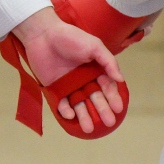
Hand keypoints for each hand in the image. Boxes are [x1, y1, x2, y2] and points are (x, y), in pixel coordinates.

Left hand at [8, 8, 127, 133]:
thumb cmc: (71, 37)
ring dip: (85, 116)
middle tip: (109, 122)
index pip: (107, 86)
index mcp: (95, 70)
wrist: (43, 35)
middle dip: (102, 110)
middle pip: (95, 98)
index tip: (118, 108)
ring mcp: (70, 85)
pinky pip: (62, 103)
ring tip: (89, 128)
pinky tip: (70, 115)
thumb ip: (108, 62)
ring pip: (79, 104)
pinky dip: (65, 110)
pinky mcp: (55, 89)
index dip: (113, 97)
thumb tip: (120, 79)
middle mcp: (84, 79)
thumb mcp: (94, 46)